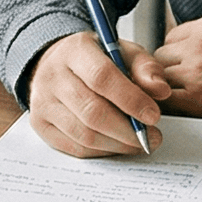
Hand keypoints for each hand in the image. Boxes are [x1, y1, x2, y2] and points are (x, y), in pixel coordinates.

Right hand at [26, 29, 170, 156]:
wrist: (56, 63)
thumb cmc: (96, 59)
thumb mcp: (124, 52)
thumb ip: (146, 68)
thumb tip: (161, 91)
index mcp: (75, 50)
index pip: (102, 78)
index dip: (131, 100)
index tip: (154, 116)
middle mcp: (52, 75)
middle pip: (92, 111)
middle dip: (128, 130)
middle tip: (153, 137)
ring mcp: (42, 102)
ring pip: (84, 134)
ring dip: (118, 144)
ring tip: (139, 142)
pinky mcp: (40, 124)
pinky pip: (75, 147)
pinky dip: (102, 151)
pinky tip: (118, 145)